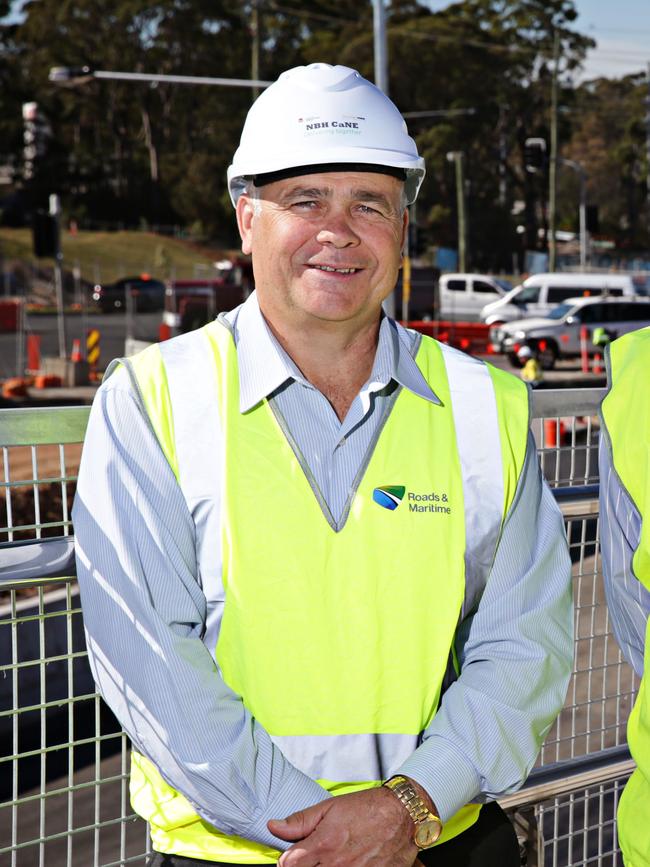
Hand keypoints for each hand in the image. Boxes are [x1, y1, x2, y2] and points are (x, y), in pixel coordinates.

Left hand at [269, 786, 419, 865]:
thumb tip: (273, 827)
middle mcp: (336, 865)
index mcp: (323, 844)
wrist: (402, 815)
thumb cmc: (367, 808)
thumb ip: (300, 821)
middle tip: (316, 856)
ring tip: (333, 858)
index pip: (288, 865)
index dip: (287, 860)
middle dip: (307, 865)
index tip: (292, 856)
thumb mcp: (329, 807)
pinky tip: (350, 861)